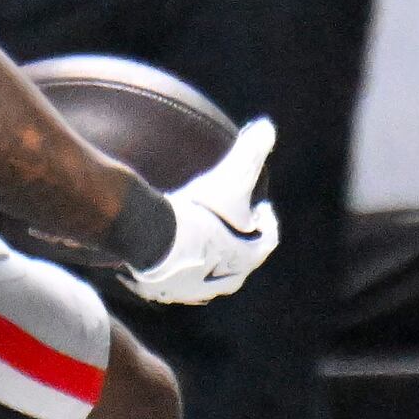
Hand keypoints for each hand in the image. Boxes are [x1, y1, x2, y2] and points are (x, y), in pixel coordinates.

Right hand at [123, 117, 281, 306]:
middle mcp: (218, 281)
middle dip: (236, 251)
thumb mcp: (230, 175)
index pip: (266, 243)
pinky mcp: (157, 292)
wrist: (150, 238)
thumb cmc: (196, 212)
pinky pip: (166, 284)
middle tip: (231, 232)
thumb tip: (268, 126)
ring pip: (200, 281)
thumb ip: (252, 151)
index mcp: (243, 259)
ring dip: (202, 265)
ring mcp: (186, 290)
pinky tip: (159, 260)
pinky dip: (168, 273)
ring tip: (195, 247)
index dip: (267, 225)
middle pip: (235, 269)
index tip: (262, 211)